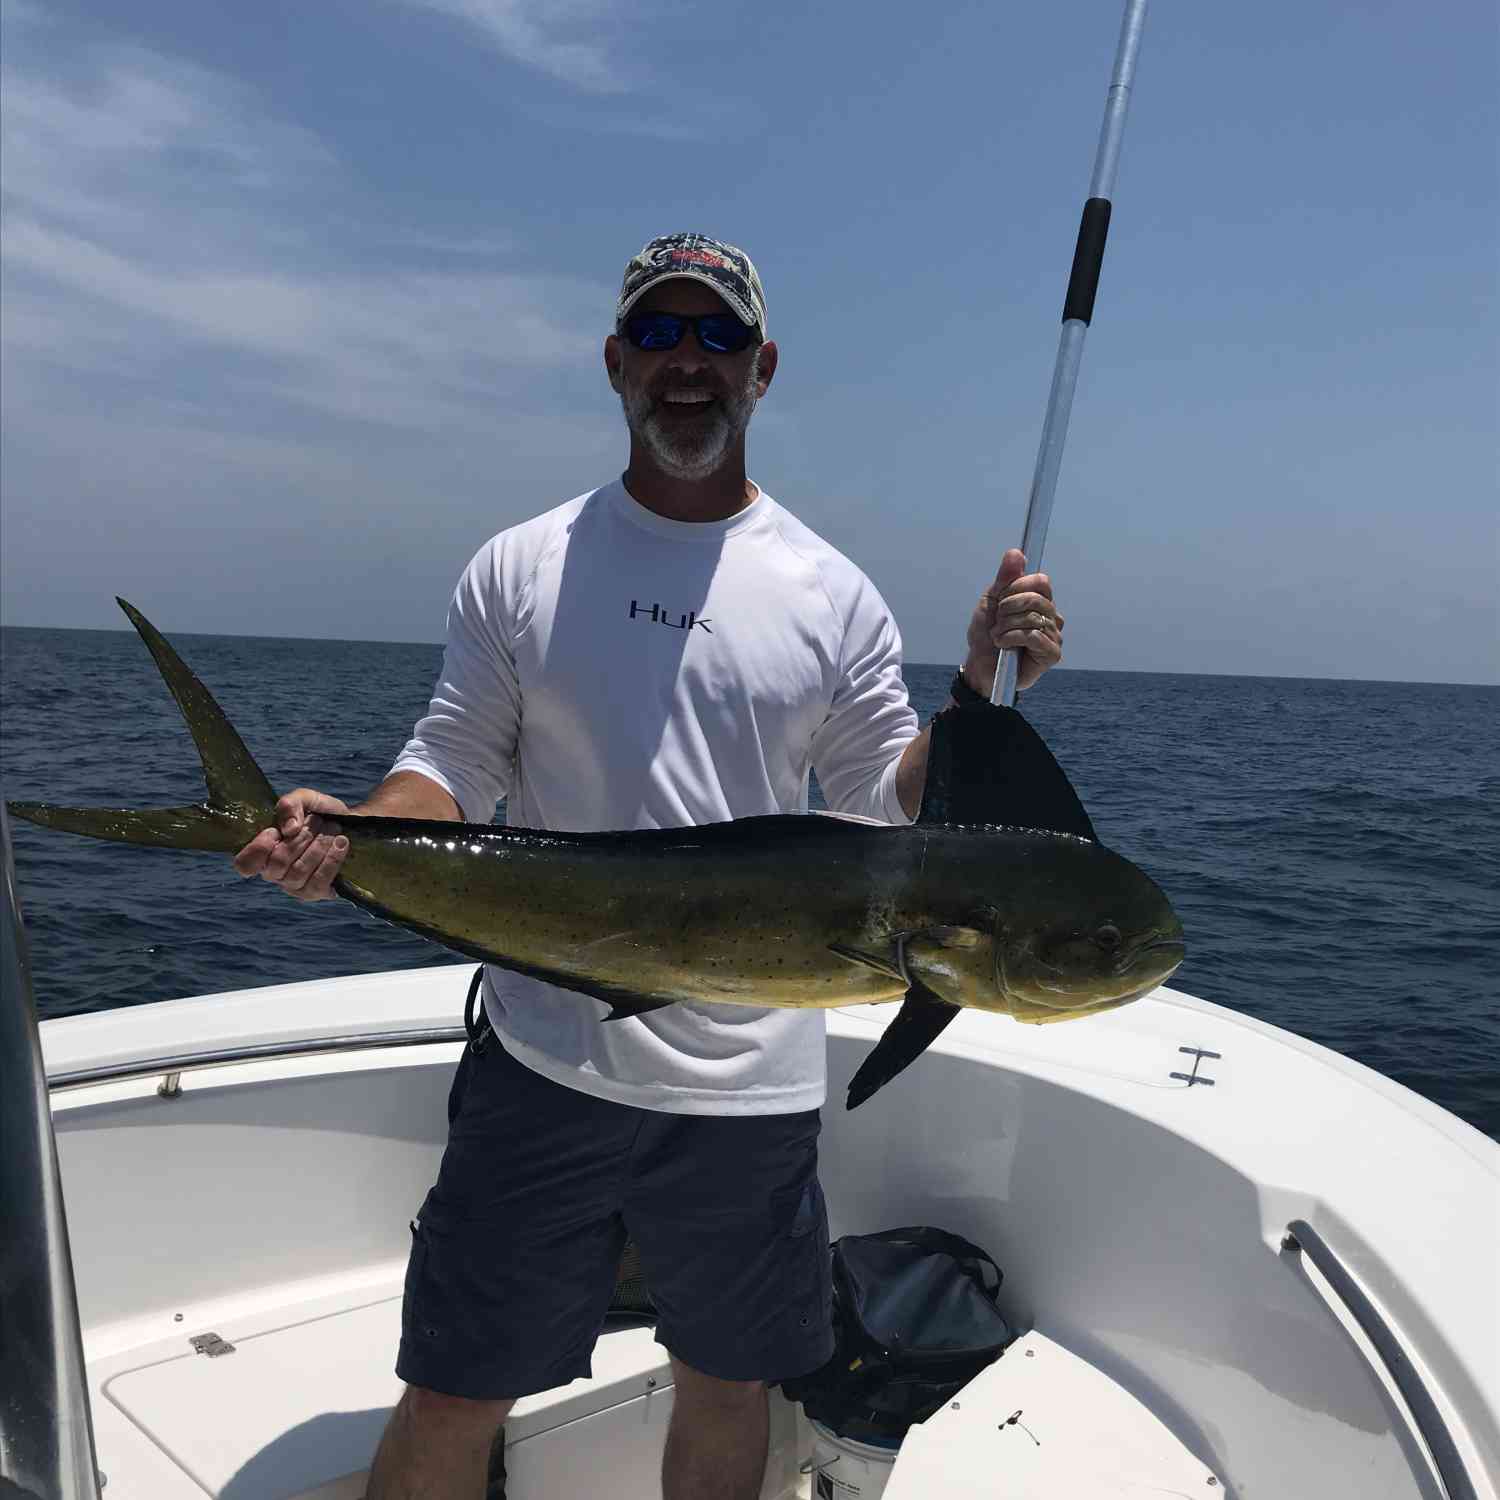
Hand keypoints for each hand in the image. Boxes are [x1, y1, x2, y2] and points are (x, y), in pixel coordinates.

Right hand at [233, 788, 352, 901]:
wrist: (351, 825)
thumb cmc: (320, 814)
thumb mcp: (304, 799)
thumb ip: (290, 804)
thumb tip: (289, 829)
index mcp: (263, 851)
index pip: (245, 863)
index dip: (259, 847)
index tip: (276, 830)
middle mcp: (274, 873)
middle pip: (278, 863)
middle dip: (302, 838)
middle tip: (318, 821)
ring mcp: (293, 886)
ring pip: (299, 872)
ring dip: (320, 845)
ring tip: (333, 829)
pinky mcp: (314, 893)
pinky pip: (319, 882)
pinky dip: (332, 858)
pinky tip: (341, 843)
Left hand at [962, 548, 1063, 696]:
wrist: (980, 666)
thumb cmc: (987, 635)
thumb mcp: (991, 601)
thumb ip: (1005, 578)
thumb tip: (1017, 553)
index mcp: (1041, 601)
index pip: (1040, 581)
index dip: (1016, 587)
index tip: (1000, 600)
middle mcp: (1052, 617)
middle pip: (1036, 599)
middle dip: (1008, 609)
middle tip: (997, 622)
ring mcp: (1054, 636)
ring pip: (1033, 618)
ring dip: (1006, 626)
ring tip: (998, 636)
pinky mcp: (1052, 654)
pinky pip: (1034, 636)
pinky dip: (1012, 638)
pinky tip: (1003, 646)